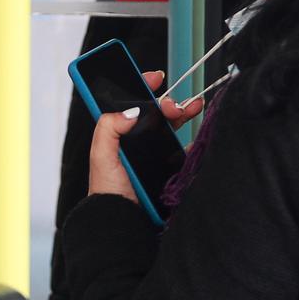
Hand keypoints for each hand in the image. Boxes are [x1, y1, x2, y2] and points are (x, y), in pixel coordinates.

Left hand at [87, 69, 203, 200]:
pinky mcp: (169, 167)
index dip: (143, 87)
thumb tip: (133, 111)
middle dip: (168, 101)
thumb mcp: (101, 155)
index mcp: (117, 134)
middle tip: (173, 106)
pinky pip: (184, 148)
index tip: (156, 78)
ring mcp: (154, 153)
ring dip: (184, 113)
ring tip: (194, 107)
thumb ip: (109, 127)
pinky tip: (198, 132)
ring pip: (172, 125)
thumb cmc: (107, 191)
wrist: (124, 220)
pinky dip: (194, 137)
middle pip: (155, 112)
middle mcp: (136, 141)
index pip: (131, 103)